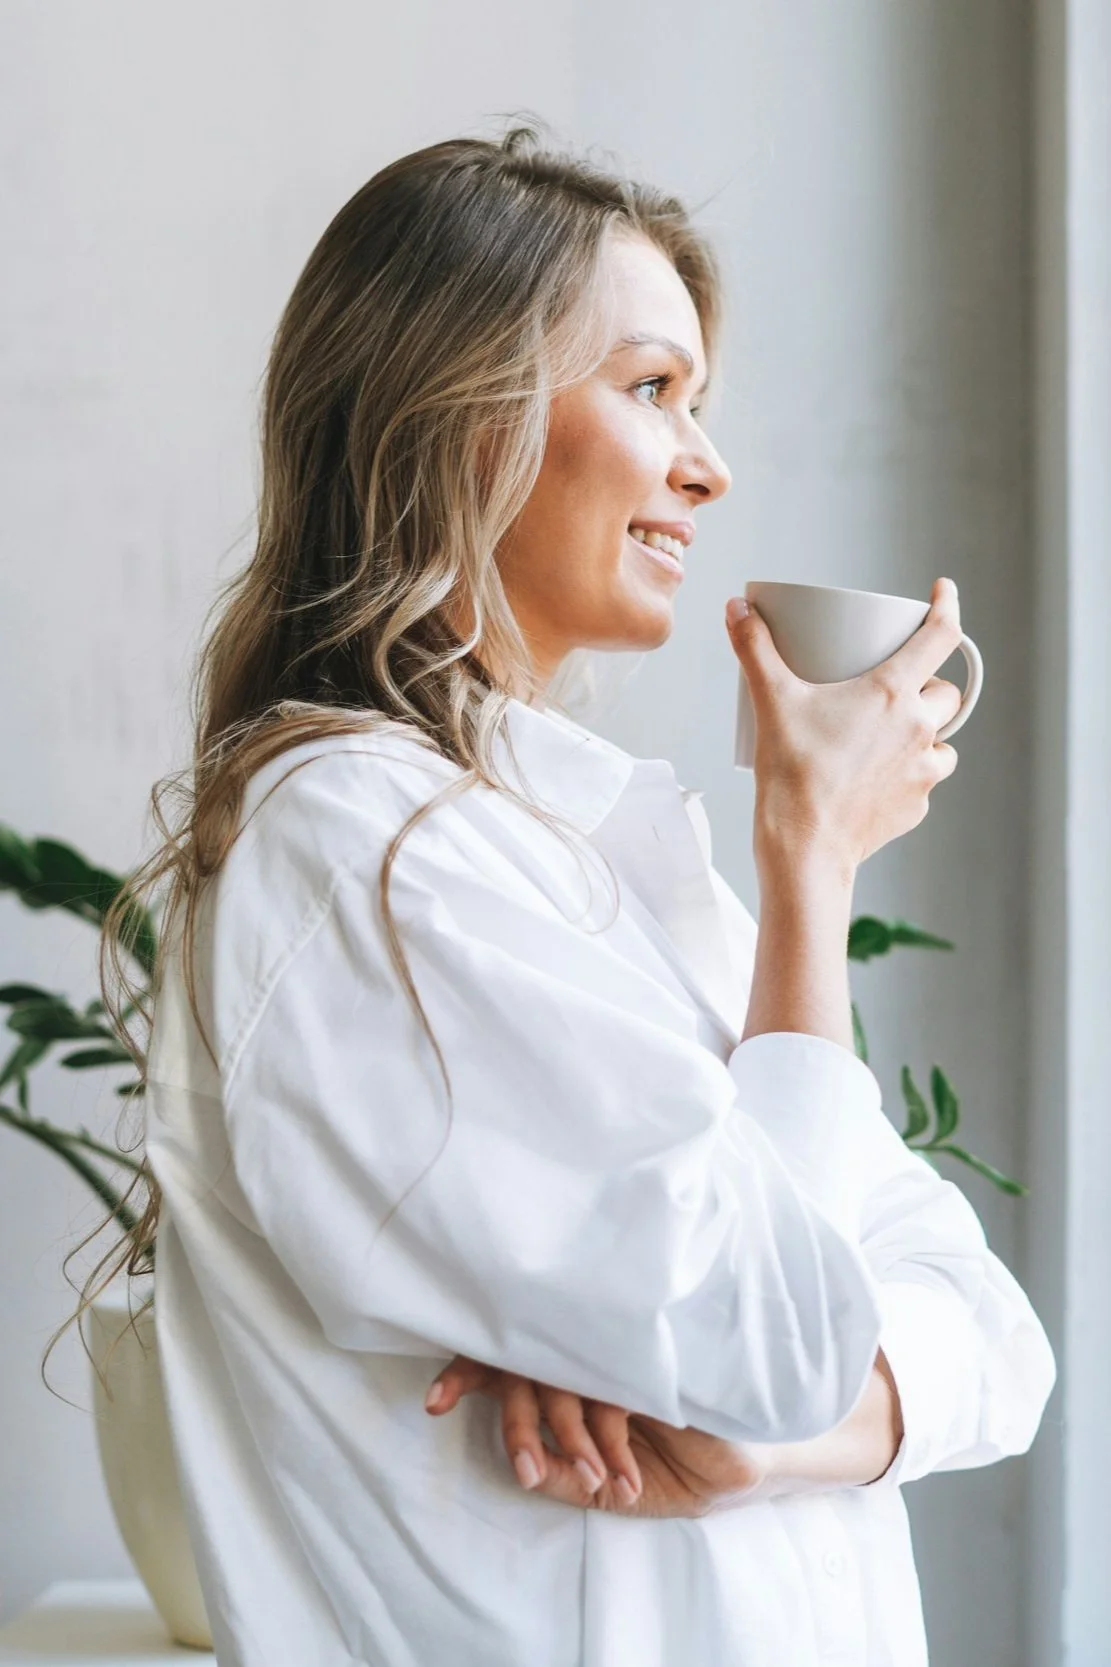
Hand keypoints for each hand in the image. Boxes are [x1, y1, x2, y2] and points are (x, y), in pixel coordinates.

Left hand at [424, 1357, 767, 1517]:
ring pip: (568, 1382)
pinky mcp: (646, 1361)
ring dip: (574, 1442)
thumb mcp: (606, 1488)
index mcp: (563, 1383)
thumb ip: (565, 1478)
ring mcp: (612, 1358)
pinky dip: (613, 1440)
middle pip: (526, 1374)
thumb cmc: (670, 1466)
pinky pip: (611, 1391)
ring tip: (590, 1482)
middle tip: (527, 1472)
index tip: (434, 1403)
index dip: (465, 1375)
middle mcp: (580, 1363)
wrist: (739, 1462)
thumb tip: (525, 1470)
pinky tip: (624, 1478)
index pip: (503, 1366)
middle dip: (520, 1428)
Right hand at [726, 576, 965, 873]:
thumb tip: (737, 609)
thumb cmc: (791, 774)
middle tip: (893, 687)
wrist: (805, 848)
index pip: (942, 636)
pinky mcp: (916, 805)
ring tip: (888, 736)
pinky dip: (908, 771)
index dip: (947, 606)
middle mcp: (918, 728)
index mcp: (891, 693)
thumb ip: (754, 649)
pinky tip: (877, 775)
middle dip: (928, 684)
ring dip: (924, 731)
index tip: (943, 592)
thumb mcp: (771, 701)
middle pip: (946, 692)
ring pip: (943, 739)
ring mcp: (923, 770)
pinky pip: (924, 778)